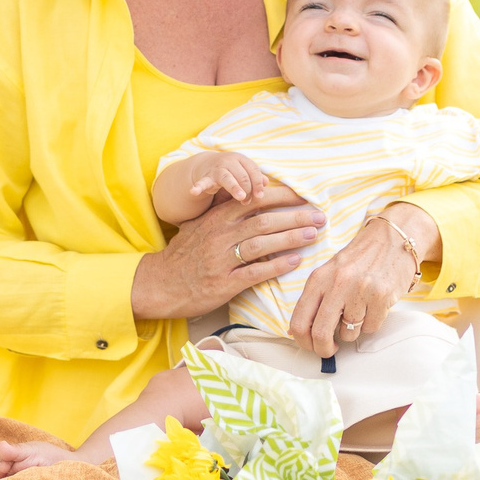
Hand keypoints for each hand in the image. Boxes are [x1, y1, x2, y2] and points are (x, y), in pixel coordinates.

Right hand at [131, 185, 323, 321]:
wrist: (159, 283)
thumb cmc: (184, 255)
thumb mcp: (199, 226)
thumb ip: (222, 214)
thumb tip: (251, 201)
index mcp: (217, 218)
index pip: (255, 200)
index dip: (283, 197)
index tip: (305, 196)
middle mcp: (220, 235)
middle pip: (265, 220)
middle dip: (295, 217)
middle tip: (320, 216)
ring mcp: (222, 259)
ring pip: (262, 244)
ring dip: (291, 238)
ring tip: (313, 235)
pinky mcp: (223, 283)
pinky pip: (254, 272)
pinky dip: (276, 266)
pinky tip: (294, 261)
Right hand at [183, 150, 271, 206]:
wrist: (206, 165)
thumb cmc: (230, 170)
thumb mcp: (243, 171)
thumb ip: (255, 177)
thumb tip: (266, 183)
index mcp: (240, 159)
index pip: (253, 170)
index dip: (258, 184)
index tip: (260, 197)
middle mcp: (229, 161)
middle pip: (243, 176)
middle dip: (248, 190)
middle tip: (247, 202)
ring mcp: (217, 169)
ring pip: (228, 178)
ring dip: (235, 188)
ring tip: (241, 197)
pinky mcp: (206, 177)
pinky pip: (203, 182)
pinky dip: (198, 187)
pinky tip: (194, 191)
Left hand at [286, 203, 431, 357]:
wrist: (393, 238)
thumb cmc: (358, 259)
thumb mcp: (329, 273)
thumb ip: (313, 300)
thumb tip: (295, 331)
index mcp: (318, 278)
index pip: (299, 321)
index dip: (303, 342)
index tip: (311, 346)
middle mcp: (337, 284)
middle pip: (320, 334)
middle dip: (324, 349)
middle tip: (330, 350)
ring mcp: (360, 290)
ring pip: (349, 334)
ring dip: (352, 331)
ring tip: (359, 312)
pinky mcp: (382, 296)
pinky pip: (371, 328)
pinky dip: (371, 324)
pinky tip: (374, 307)